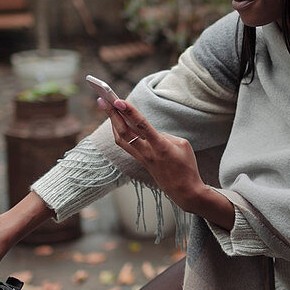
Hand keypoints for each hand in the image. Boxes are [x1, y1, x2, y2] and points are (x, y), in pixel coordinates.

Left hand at [98, 97, 207, 212]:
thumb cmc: (187, 167)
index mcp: (160, 146)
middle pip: (124, 132)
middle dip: (112, 114)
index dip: (129, 112)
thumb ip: (165, 135)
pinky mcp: (140, 161)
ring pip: (120, 139)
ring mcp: (142, 158)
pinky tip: (116, 124)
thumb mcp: (182, 145)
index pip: (141, 125)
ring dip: (112, 122)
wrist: (184, 190)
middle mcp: (147, 152)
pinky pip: (125, 145)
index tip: (118, 101)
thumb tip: (150, 132)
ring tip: (106, 108)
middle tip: (103, 99)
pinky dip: (119, 132)